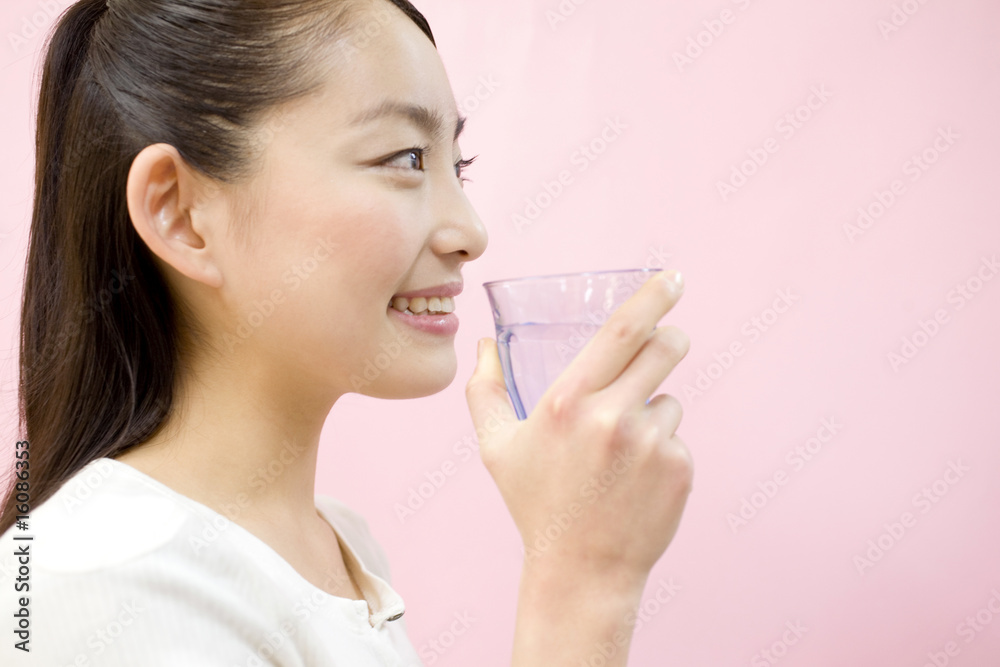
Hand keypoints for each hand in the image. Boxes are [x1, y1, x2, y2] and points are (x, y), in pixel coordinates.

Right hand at [465, 270, 691, 583]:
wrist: (581, 571)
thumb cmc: (535, 503)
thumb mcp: (496, 446)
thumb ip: (484, 390)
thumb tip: (484, 343)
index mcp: (566, 403)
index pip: (621, 332)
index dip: (652, 298)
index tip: (672, 278)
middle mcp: (611, 418)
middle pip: (665, 350)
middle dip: (670, 339)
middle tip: (667, 344)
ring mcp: (650, 445)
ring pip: (670, 399)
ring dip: (654, 409)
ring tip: (622, 453)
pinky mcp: (679, 470)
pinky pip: (678, 438)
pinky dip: (662, 449)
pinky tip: (635, 481)